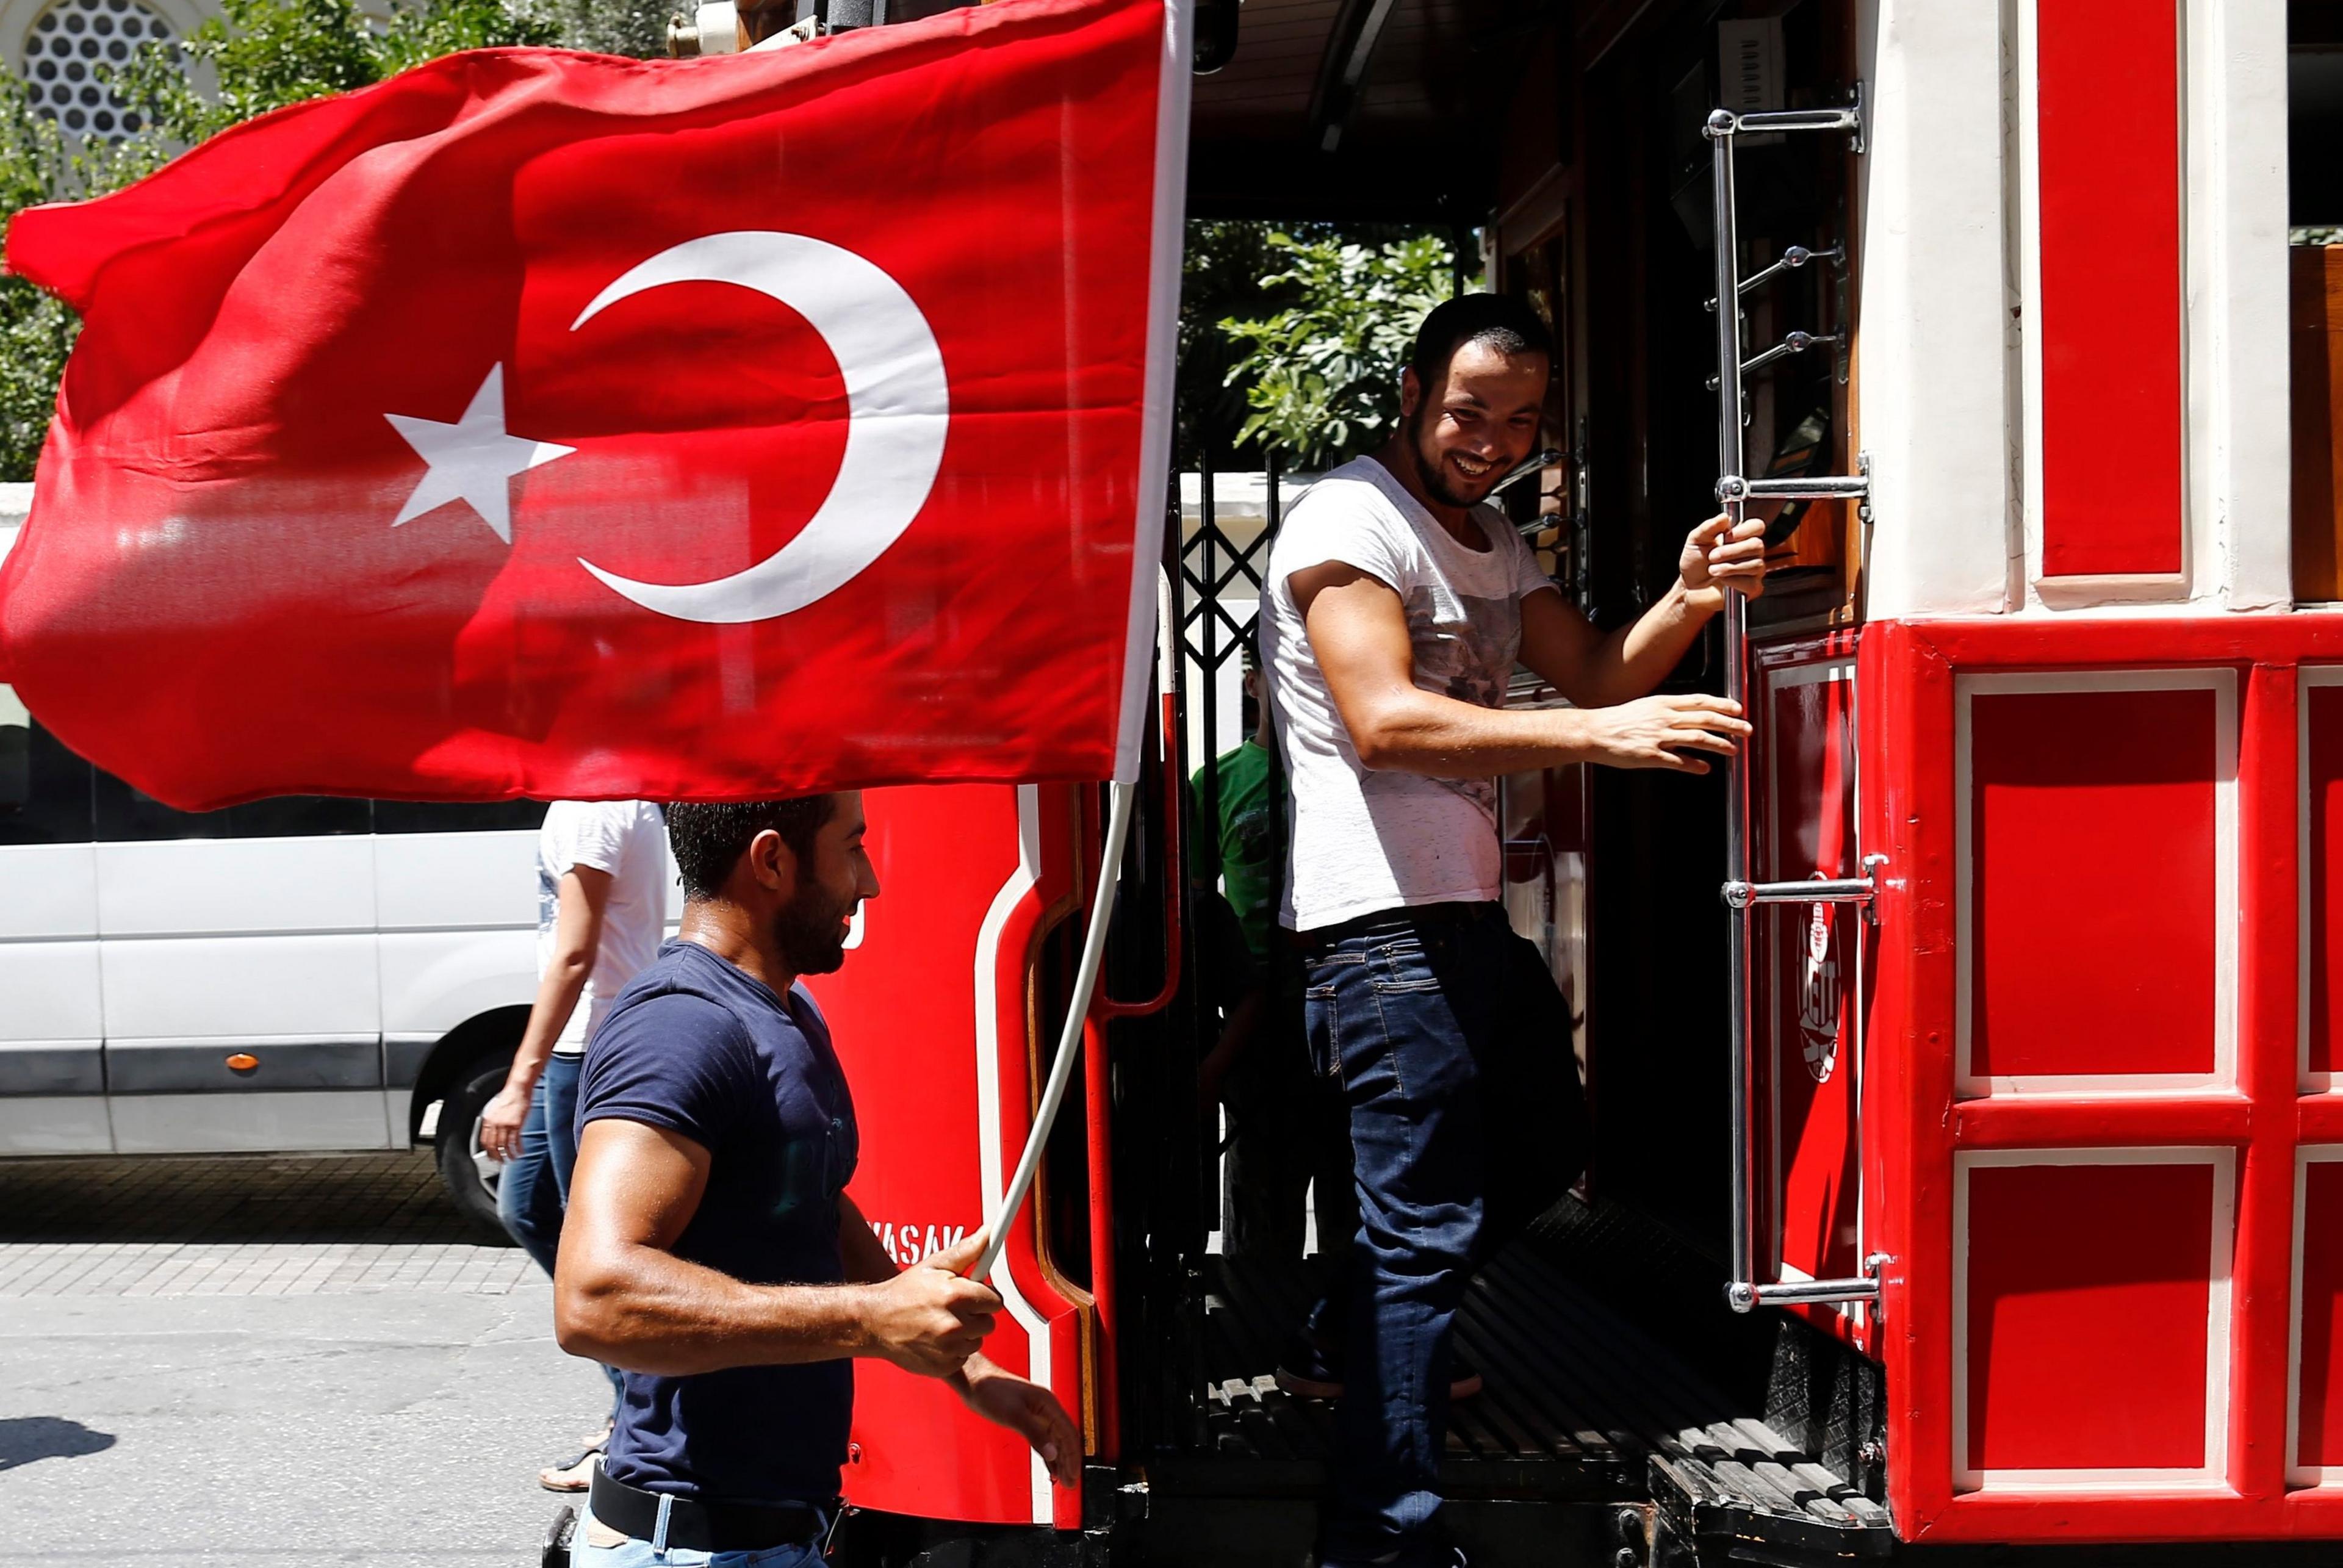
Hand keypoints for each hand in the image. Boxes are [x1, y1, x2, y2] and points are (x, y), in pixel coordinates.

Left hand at [479, 1082, 530, 1163]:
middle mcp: (495, 1124)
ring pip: (505, 1146)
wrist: (518, 1088)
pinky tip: (521, 1152)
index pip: (485, 1141)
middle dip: (497, 1156)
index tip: (491, 1157)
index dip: (488, 1151)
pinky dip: (518, 1149)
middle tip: (501, 1162)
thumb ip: (494, 1121)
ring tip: (512, 1159)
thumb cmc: (509, 1097)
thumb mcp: (496, 1109)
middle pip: (493, 1146)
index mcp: (488, 1120)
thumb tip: (494, 1132)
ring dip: (508, 1155)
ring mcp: (506, 1124)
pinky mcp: (517, 1124)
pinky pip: (516, 1141)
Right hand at [861, 1229, 1000, 1377]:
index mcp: (955, 1296)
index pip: (996, 1301)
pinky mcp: (943, 1366)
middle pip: (989, 1323)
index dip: (985, 1296)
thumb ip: (966, 1251)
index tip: (973, 1295)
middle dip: (976, 1315)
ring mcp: (948, 1349)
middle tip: (954, 1309)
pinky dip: (953, 1351)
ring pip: (976, 1341)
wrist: (875, 1322)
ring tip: (942, 1323)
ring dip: (965, 1334)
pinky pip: (963, 1358)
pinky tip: (936, 1340)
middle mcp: (954, 1325)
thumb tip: (988, 1234)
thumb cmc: (904, 1292)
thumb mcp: (933, 1265)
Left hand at [957, 1354, 1082, 1487]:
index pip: (1069, 1433)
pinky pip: (1044, 1440)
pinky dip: (1048, 1455)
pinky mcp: (1026, 1420)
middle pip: (1065, 1439)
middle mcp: (1046, 1409)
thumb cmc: (991, 1390)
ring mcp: (1036, 1415)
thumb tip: (1053, 1453)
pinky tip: (1050, 1466)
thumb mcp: (1014, 1415)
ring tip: (1064, 1479)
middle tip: (1071, 1483)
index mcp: (1048, 1404)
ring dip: (1061, 1460)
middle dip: (1069, 1462)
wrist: (974, 1381)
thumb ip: (1035, 1434)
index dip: (1073, 1456)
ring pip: (1055, 1441)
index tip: (1074, 1474)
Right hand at [1582, 694, 1750, 775]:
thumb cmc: (1617, 721)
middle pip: (1705, 718)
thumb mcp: (1646, 708)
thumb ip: (1669, 711)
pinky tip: (1705, 768)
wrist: (1593, 731)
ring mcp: (1658, 737)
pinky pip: (1678, 761)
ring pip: (1698, 738)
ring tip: (1733, 750)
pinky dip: (1695, 764)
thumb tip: (1691, 716)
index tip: (1738, 709)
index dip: (1723, 704)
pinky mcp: (1651, 755)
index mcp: (1663, 703)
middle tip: (1747, 729)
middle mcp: (1664, 717)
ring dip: (1719, 745)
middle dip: (1730, 724)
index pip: (1700, 701)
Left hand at [1679, 513, 1767, 608]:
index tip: (1729, 535)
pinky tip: (1723, 581)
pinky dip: (1733, 581)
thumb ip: (1709, 527)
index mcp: (1739, 537)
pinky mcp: (1752, 588)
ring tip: (1712, 570)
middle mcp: (1750, 552)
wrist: (1689, 588)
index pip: (1757, 526)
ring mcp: (1753, 570)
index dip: (1747, 530)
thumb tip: (1724, 516)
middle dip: (1732, 551)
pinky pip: (1751, 583)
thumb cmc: (1695, 564)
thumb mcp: (1696, 540)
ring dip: (1729, 567)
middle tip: (1712, 556)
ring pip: (1755, 564)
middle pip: (1757, 545)